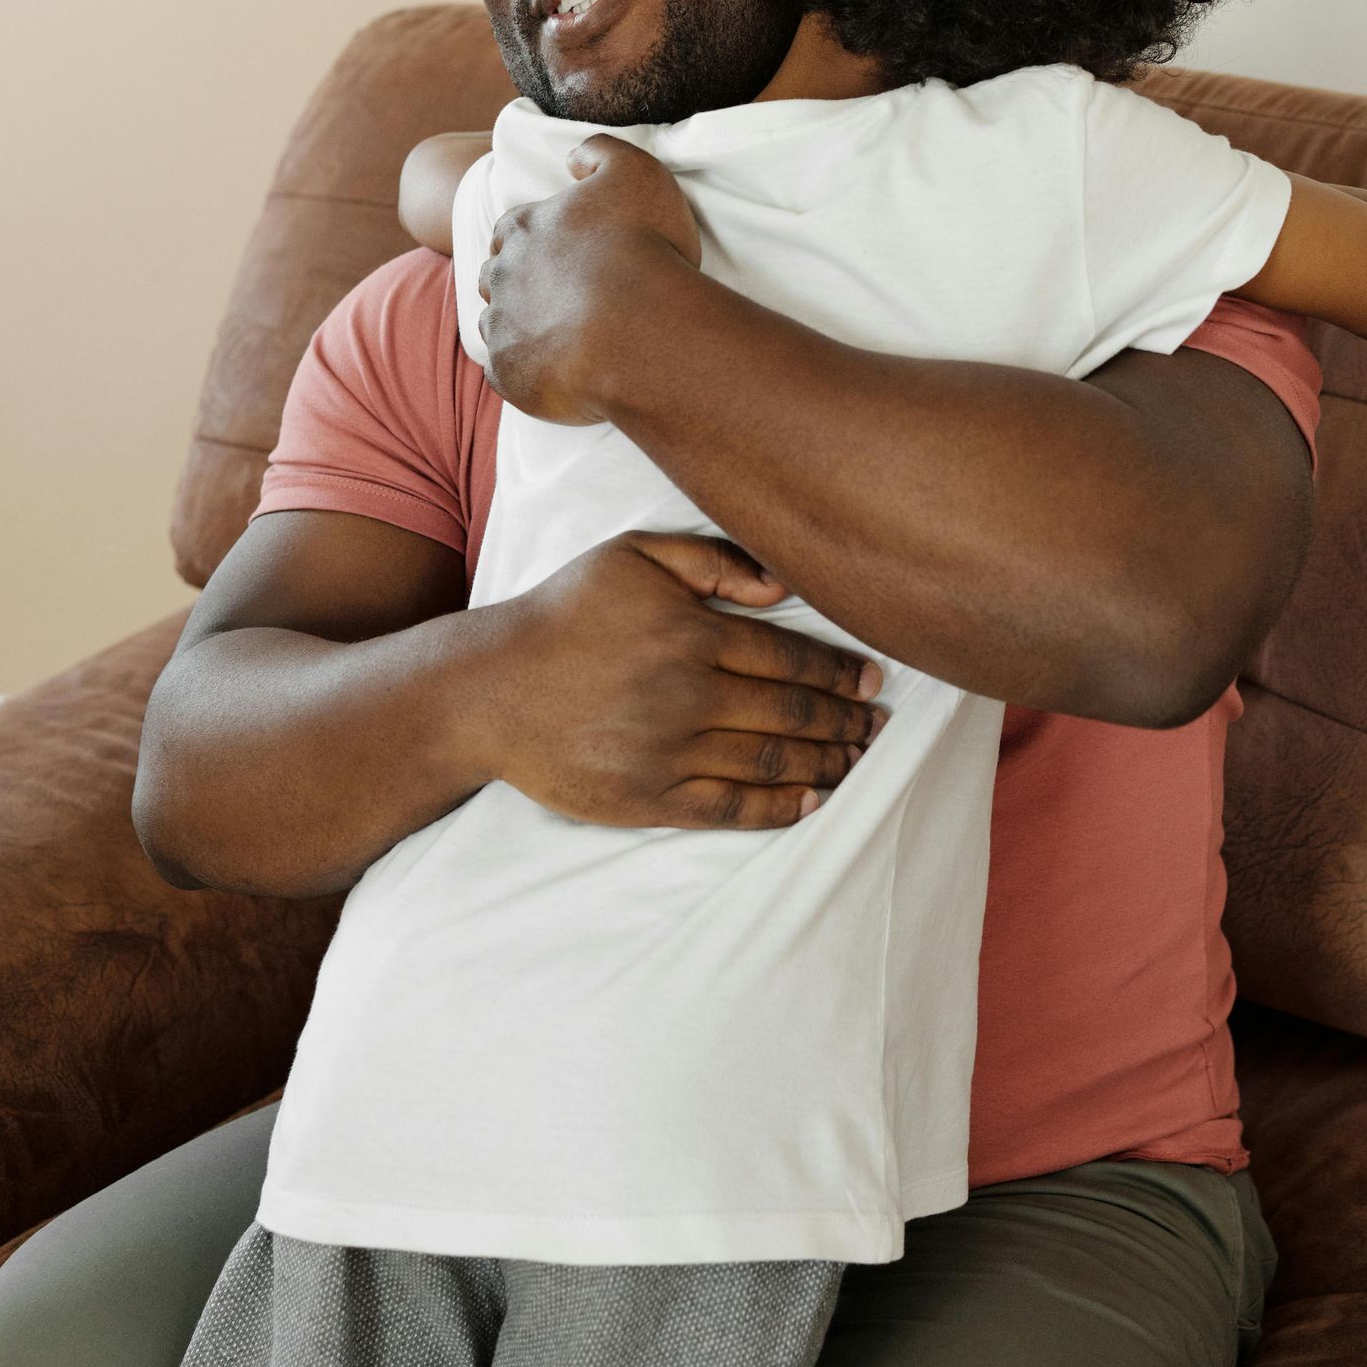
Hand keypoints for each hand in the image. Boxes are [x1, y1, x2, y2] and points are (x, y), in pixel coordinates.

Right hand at [462, 529, 883, 828]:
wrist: (489, 691)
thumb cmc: (563, 614)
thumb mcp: (632, 557)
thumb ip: (713, 561)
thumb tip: (785, 585)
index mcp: (692, 634)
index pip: (791, 657)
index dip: (841, 672)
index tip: (874, 680)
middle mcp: (688, 695)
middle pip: (792, 712)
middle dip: (846, 720)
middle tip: (877, 725)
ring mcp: (670, 753)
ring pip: (771, 761)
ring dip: (826, 762)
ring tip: (856, 759)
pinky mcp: (649, 798)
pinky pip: (730, 809)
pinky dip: (779, 809)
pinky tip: (812, 801)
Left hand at [479, 134, 701, 421]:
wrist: (642, 329)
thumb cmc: (644, 249)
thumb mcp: (637, 172)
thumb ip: (601, 151)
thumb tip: (572, 156)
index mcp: (524, 228)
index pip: (512, 230)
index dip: (534, 241)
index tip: (561, 255)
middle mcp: (502, 274)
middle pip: (496, 277)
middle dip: (520, 284)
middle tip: (564, 299)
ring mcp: (502, 327)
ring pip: (498, 326)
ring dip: (521, 329)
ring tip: (564, 340)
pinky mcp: (509, 374)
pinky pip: (506, 374)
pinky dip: (526, 373)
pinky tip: (559, 374)